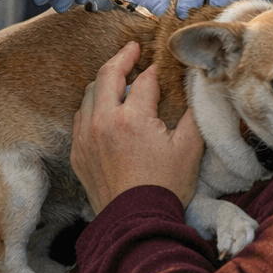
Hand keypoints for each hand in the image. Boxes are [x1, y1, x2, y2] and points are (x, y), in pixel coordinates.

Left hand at [72, 44, 203, 213]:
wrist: (136, 223)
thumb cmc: (165, 187)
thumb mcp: (188, 149)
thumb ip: (191, 114)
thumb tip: (194, 89)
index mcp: (131, 119)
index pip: (144, 81)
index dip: (155, 71)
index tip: (161, 66)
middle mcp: (103, 122)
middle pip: (106, 75)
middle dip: (121, 57)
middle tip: (132, 49)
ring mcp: (86, 138)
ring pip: (89, 94)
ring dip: (105, 83)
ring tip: (120, 79)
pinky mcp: (78, 153)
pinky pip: (81, 118)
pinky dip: (93, 106)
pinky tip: (105, 109)